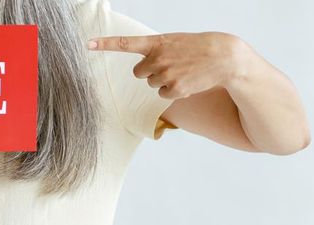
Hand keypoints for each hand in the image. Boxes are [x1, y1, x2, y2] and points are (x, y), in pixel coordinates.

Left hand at [88, 32, 257, 98]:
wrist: (224, 57)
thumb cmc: (199, 47)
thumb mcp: (175, 41)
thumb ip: (157, 49)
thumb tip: (145, 68)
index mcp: (156, 42)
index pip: (125, 43)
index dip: (105, 44)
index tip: (88, 44)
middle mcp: (157, 58)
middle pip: (139, 72)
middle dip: (150, 71)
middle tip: (170, 65)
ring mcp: (165, 74)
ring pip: (152, 84)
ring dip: (164, 80)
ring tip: (183, 71)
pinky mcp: (174, 89)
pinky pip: (163, 94)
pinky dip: (173, 91)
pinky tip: (187, 81)